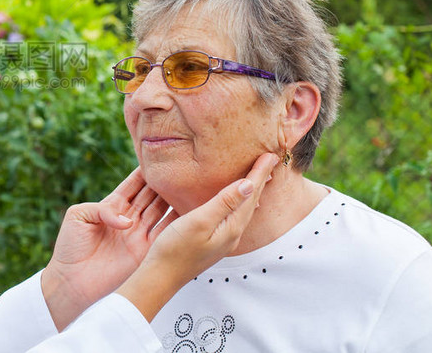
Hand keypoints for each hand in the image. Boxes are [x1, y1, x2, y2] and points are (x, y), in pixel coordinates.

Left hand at [41, 167, 170, 329]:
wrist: (72, 282)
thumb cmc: (69, 249)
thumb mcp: (78, 215)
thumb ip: (101, 208)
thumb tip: (126, 220)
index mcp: (112, 206)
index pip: (134, 184)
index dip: (144, 171)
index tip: (157, 158)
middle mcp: (128, 219)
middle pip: (151, 195)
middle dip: (163, 182)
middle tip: (176, 169)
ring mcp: (138, 235)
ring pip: (161, 211)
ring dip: (172, 199)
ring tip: (185, 185)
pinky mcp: (145, 253)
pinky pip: (164, 235)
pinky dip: (175, 224)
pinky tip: (186, 211)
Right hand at [117, 153, 278, 320]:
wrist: (160, 277)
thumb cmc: (175, 249)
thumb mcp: (199, 221)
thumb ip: (224, 203)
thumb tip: (249, 184)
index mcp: (231, 227)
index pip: (250, 194)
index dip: (259, 173)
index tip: (271, 155)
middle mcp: (231, 234)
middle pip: (251, 201)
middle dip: (260, 180)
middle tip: (270, 160)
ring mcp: (222, 239)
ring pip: (242, 209)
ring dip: (250, 190)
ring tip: (257, 176)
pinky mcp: (212, 240)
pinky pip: (232, 214)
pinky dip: (237, 201)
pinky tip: (235, 199)